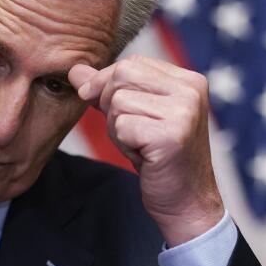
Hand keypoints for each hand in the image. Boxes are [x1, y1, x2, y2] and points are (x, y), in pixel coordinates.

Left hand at [68, 56, 224, 246]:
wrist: (186, 201)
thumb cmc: (160, 159)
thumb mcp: (136, 116)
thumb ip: (107, 90)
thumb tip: (75, 71)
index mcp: (188, 80)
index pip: (132, 63)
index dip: (107, 83)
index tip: (107, 108)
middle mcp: (190, 91)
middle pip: (122, 76)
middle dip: (110, 105)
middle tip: (129, 132)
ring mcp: (183, 112)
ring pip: (118, 102)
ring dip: (117, 129)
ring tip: (140, 145)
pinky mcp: (171, 135)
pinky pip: (122, 126)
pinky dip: (124, 144)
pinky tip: (144, 156)